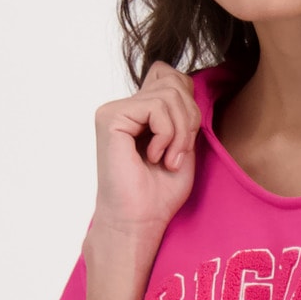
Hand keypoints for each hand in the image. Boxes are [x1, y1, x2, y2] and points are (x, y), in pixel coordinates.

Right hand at [90, 59, 201, 241]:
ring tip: (169, 159)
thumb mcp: (183, 144)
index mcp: (139, 112)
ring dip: (180, 131)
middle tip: (180, 154)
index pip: (172, 77)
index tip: (185, 141)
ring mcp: (114, 110)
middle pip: (174, 81)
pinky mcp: (111, 117)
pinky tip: (155, 158)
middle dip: (189, 118)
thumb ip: (183, 111)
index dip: (189, 103)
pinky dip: (167, 135)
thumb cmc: (159, 193)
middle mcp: (124, 107)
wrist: (139, 221)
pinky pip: (156, 107)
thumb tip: (185, 80)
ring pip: (169, 93)